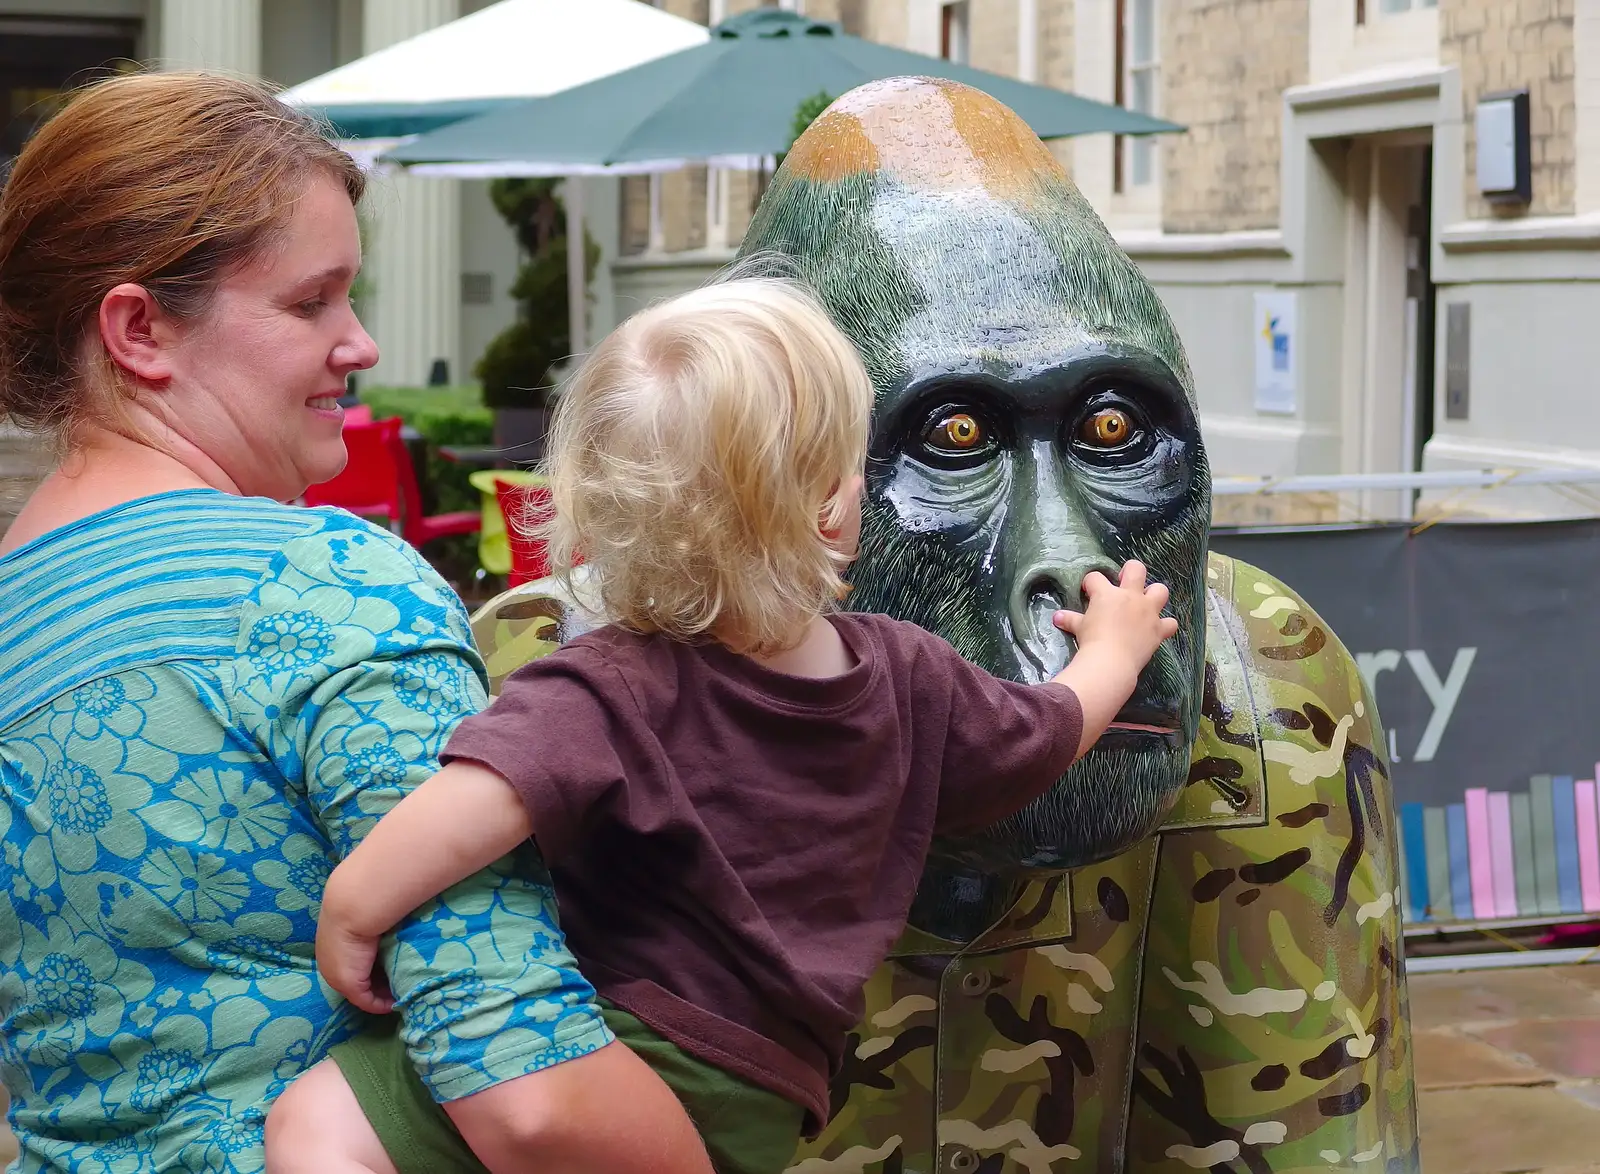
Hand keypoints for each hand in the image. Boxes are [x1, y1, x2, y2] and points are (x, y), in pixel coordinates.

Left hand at [315, 905, 393, 1013]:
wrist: (353, 908)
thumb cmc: (363, 907)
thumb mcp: (367, 921)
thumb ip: (373, 930)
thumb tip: (388, 932)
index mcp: (334, 948)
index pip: (356, 965)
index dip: (376, 970)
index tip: (393, 970)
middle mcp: (332, 966)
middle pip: (360, 981)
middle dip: (380, 984)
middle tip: (400, 984)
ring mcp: (339, 977)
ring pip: (364, 992)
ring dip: (382, 994)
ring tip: (402, 992)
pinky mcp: (349, 985)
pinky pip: (368, 1002)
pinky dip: (383, 1005)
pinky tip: (398, 1001)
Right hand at [1050, 560, 1177, 693]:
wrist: (1110, 662)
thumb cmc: (1091, 641)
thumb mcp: (1078, 628)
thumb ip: (1069, 619)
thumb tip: (1056, 617)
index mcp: (1107, 593)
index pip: (1096, 577)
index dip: (1091, 583)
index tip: (1089, 591)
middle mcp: (1131, 597)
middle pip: (1136, 569)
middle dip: (1130, 571)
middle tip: (1124, 583)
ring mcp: (1148, 611)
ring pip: (1160, 590)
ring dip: (1154, 594)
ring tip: (1145, 602)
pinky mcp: (1158, 629)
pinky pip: (1170, 622)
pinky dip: (1165, 625)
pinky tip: (1158, 628)